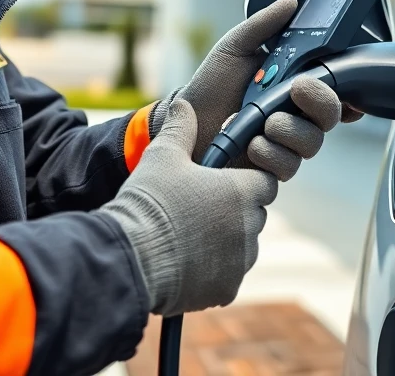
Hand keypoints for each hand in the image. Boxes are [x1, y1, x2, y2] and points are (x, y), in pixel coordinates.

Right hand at [103, 99, 277, 316]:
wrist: (130, 257)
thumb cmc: (148, 201)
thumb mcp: (162, 155)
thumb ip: (180, 128)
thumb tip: (184, 104)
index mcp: (241, 192)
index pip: (264, 182)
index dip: (245, 180)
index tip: (222, 183)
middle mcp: (249, 227)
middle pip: (253, 215)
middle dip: (233, 211)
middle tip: (198, 209)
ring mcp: (240, 262)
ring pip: (243, 247)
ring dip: (225, 241)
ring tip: (188, 237)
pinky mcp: (227, 290)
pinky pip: (228, 275)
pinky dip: (213, 270)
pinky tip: (185, 261)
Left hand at [171, 0, 362, 179]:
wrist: (184, 122)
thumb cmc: (211, 85)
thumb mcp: (234, 47)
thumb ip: (263, 25)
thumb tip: (290, 2)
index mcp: (293, 86)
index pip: (332, 89)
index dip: (348, 89)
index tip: (347, 83)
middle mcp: (295, 116)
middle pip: (330, 115)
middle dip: (320, 101)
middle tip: (296, 89)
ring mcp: (284, 143)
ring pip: (312, 142)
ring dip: (288, 129)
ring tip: (261, 122)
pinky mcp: (270, 168)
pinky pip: (288, 166)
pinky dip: (269, 153)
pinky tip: (250, 143)